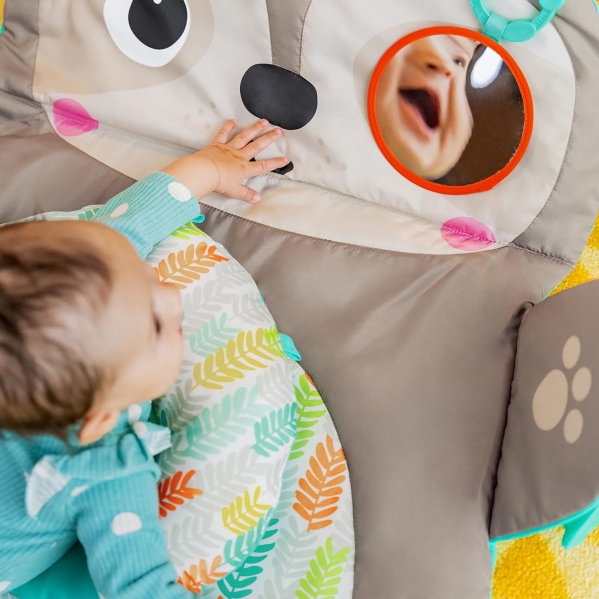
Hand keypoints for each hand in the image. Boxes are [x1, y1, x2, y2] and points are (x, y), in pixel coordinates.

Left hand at [162, 119, 288, 202]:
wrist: (204, 172)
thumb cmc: (219, 182)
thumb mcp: (235, 191)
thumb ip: (247, 194)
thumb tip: (257, 198)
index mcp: (244, 168)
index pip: (263, 166)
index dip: (275, 163)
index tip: (285, 159)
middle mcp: (239, 156)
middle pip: (257, 146)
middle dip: (269, 138)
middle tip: (279, 131)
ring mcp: (229, 148)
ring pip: (244, 136)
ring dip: (255, 128)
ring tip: (264, 121)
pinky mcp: (217, 144)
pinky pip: (224, 134)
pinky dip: (228, 127)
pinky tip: (234, 120)